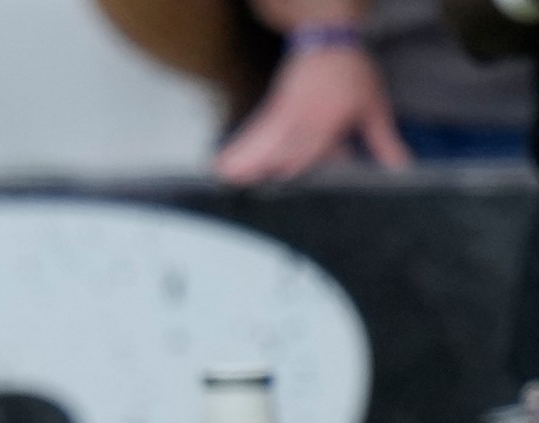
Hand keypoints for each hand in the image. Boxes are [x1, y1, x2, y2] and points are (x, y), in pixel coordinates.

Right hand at [215, 43, 410, 182]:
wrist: (329, 42)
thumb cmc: (352, 75)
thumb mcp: (373, 108)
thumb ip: (383, 142)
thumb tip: (399, 168)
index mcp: (328, 121)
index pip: (310, 149)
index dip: (293, 166)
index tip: (278, 182)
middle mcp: (303, 119)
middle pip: (278, 147)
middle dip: (259, 166)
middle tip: (234, 182)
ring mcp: (286, 113)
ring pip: (263, 139)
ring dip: (245, 157)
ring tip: (222, 174)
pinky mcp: (274, 109)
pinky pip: (257, 131)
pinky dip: (243, 145)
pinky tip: (227, 158)